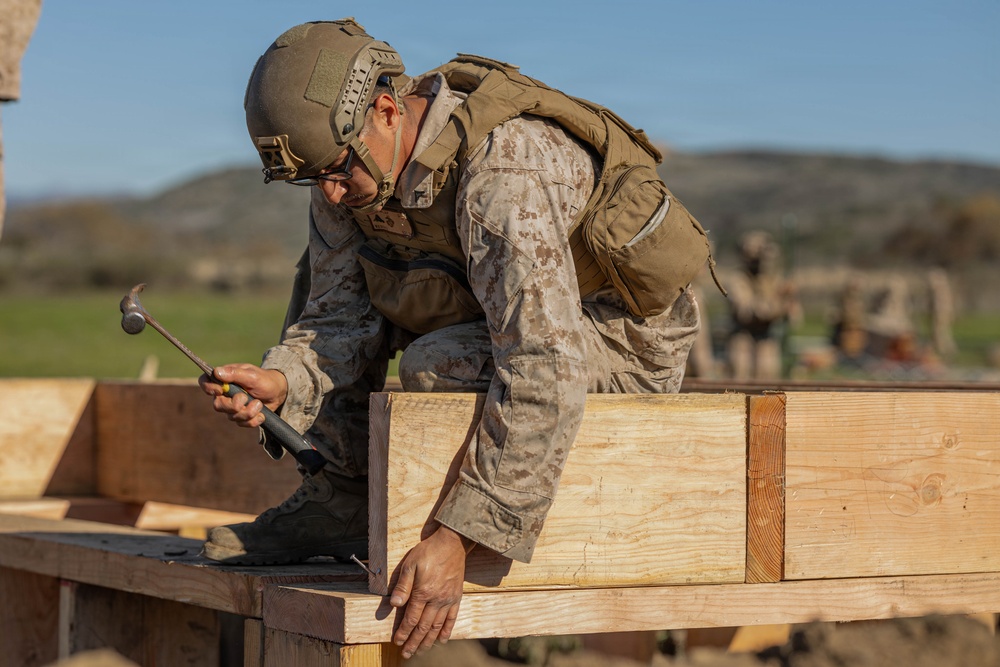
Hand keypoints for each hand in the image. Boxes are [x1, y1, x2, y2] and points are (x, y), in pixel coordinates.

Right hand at [198, 363, 287, 428]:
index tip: (221, 390)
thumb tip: (217, 372)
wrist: (278, 392)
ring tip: (259, 404)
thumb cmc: (264, 379)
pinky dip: (254, 420)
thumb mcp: (252, 375)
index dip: (209, 388)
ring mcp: (233, 406)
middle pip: (218, 405)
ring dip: (248, 412)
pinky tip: (261, 414)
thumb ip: (235, 374)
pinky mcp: (241, 416)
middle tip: (245, 398)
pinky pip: (242, 424)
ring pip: (232, 417)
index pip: (205, 382)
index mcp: (225, 379)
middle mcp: (225, 394)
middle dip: (234, 405)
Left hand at [389, 525, 470, 658]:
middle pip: (423, 627)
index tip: (397, 642)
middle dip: (414, 642)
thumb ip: (403, 586)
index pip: (411, 618)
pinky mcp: (457, 597)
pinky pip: (452, 618)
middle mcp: (437, 600)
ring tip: (421, 651)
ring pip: (437, 626)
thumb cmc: (429, 551)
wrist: (453, 543)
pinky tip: (441, 640)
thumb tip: (394, 605)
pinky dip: (446, 631)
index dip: (403, 632)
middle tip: (407, 654)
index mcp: (423, 592)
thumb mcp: (411, 564)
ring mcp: (448, 600)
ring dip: (428, 641)